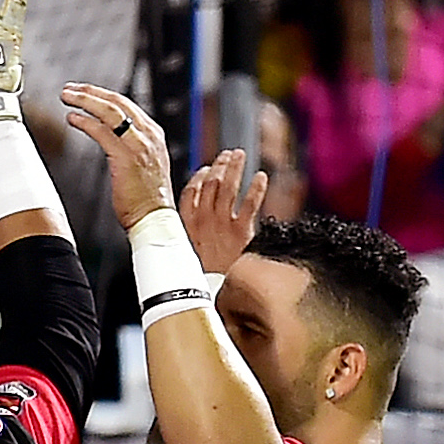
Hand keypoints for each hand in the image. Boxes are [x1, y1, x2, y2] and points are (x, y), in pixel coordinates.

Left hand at [59, 82, 172, 226]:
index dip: (102, 95)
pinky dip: (85, 122)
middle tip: (71, 89)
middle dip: (90, 92)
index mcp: (154, 135)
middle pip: (117, 102)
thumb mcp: (145, 164)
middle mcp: (148, 136)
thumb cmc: (146, 199)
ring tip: (67, 97)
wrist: (154, 218)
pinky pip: (101, 131)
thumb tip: (112, 134)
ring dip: (85, 100)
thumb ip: (132, 145)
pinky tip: (72, 119)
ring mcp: (138, 145)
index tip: (85, 91)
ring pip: (109, 111)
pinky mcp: (125, 157)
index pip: (126, 105)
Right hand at [182, 147, 269, 275]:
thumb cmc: (196, 271)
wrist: (207, 289)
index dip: (201, 175)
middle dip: (221, 165)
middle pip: (212, 182)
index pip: (193, 189)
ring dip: (235, 168)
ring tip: (240, 155)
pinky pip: (249, 205)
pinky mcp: (240, 231)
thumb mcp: (182, 245)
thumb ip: (188, 225)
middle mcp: (204, 216)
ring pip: (228, 187)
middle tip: (229, 154)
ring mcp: (222, 222)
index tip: (208, 167)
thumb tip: (193, 209)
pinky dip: (256, 189)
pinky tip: (261, 177)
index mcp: (188, 219)